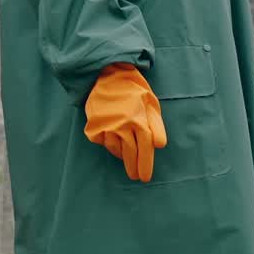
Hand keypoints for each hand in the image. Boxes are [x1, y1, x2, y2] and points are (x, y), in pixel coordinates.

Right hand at [83, 63, 167, 181]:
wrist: (107, 75)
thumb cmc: (134, 91)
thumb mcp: (151, 105)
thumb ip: (156, 126)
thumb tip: (160, 146)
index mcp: (139, 120)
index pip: (144, 149)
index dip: (145, 165)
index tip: (144, 178)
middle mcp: (122, 125)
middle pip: (129, 153)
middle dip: (133, 167)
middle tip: (135, 176)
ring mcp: (106, 126)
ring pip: (115, 149)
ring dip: (121, 154)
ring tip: (125, 152)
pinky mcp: (93, 127)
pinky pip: (101, 142)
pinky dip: (107, 142)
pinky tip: (111, 135)